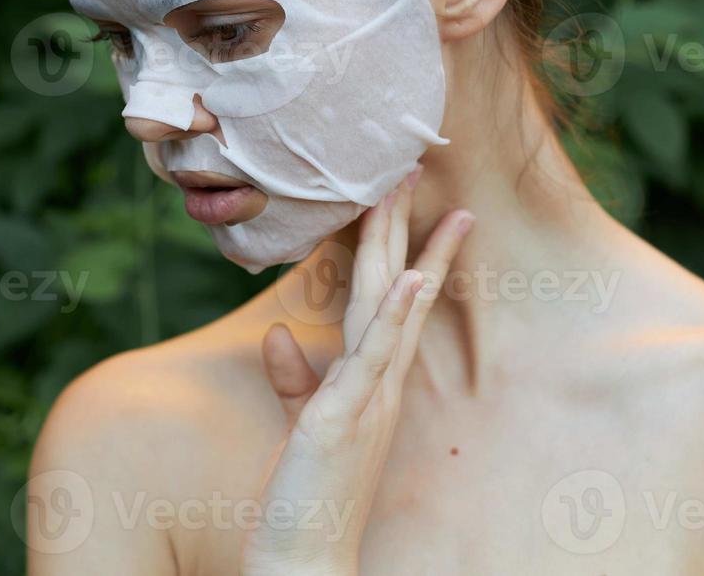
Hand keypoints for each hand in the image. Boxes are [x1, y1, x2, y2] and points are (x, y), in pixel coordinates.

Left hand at [239, 166, 473, 575]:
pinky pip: (374, 356)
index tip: (424, 204)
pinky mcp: (343, 416)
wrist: (306, 558)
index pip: (393, 300)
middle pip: (392, 286)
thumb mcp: (304, 424)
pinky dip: (396, 314)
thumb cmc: (309, 494)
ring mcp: (367, 396)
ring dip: (404, 247)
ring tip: (414, 197)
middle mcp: (379, 381)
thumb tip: (280, 334)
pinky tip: (408, 278)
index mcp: (371, 379)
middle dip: (403, 226)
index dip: (409, 250)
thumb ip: (295, 378)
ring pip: (388, 307)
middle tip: (410, 167)